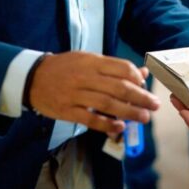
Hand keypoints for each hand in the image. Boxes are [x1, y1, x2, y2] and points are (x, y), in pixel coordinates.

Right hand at [27, 51, 158, 137]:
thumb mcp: (87, 60)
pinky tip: (120, 127)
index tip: (145, 87)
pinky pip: (91, 119)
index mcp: (92, 61)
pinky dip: (107, 124)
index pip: (122, 68)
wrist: (33, 77)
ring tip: (144, 118)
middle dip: (141, 98)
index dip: (137, 78)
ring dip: (129, 112)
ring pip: (108, 104)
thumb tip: (142, 73)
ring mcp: (76, 94)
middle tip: (154, 106)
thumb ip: (113, 67)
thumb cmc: (65, 67)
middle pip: (120, 88)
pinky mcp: (68, 111)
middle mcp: (85, 76)